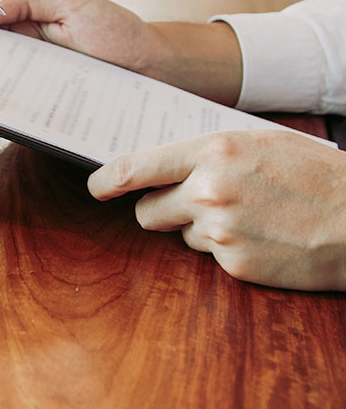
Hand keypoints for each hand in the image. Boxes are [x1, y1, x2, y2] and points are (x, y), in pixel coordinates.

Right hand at [0, 0, 242, 105]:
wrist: (154, 66)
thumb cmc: (119, 30)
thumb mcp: (72, 2)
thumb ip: (30, 3)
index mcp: (33, 24)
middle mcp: (34, 53)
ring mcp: (43, 79)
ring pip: (8, 84)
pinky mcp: (54, 103)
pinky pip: (29, 104)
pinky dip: (18, 105)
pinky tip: (8, 105)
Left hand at [89, 130, 345, 290]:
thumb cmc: (314, 174)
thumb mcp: (258, 144)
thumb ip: (206, 154)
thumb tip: (158, 166)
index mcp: (214, 152)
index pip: (137, 167)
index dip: (107, 180)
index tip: (95, 187)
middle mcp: (209, 190)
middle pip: (148, 210)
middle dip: (162, 210)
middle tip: (196, 204)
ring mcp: (220, 231)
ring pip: (180, 234)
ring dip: (201, 229)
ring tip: (250, 217)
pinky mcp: (234, 265)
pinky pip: (209, 258)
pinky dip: (229, 250)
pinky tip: (263, 239)